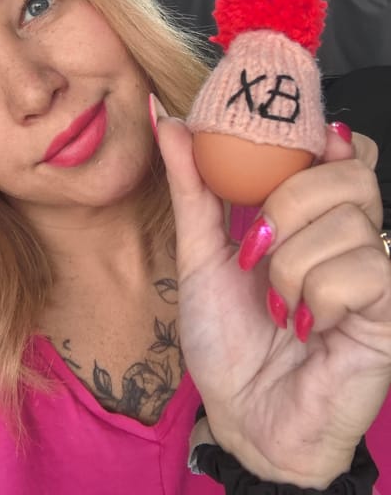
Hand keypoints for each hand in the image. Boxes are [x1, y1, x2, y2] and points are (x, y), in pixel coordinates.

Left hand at [152, 97, 390, 487]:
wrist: (244, 416)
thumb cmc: (225, 338)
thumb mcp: (199, 254)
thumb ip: (192, 186)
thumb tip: (172, 123)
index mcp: (309, 217)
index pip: (343, 153)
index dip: (326, 137)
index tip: (298, 140)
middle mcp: (348, 237)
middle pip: (350, 173)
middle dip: (290, 202)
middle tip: (256, 245)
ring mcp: (374, 273)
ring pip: (349, 221)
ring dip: (291, 264)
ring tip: (277, 304)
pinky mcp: (388, 312)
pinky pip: (361, 271)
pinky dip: (318, 296)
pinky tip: (309, 325)